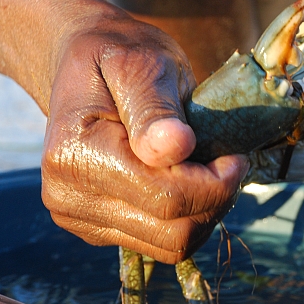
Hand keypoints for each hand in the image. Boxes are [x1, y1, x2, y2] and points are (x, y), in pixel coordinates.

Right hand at [41, 11, 247, 263]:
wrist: (81, 68)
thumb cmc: (118, 56)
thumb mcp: (141, 63)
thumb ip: (156, 108)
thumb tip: (177, 146)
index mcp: (76, 153)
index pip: (168, 198)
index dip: (218, 183)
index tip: (235, 154)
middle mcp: (68, 195)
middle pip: (173, 231)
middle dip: (215, 200)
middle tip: (227, 161)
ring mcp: (79, 217)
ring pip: (171, 246)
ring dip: (204, 213)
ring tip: (207, 171)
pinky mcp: (95, 229)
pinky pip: (159, 244)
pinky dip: (186, 219)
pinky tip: (188, 184)